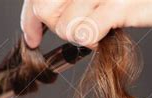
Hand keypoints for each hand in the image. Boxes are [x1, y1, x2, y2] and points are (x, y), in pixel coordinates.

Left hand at [20, 1, 151, 48]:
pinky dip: (88, 39)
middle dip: (50, 28)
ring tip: (96, 31)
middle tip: (63, 36)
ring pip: (64, 23)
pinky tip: (101, 36)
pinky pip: (85, 31)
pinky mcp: (121, 3)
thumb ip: (82, 2)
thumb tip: (50, 18)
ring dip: (75, 36)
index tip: (32, 35)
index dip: (30, 16)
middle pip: (45, 6)